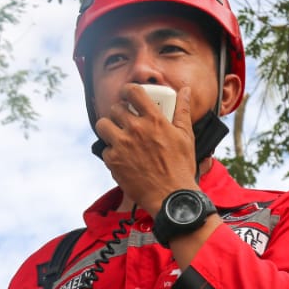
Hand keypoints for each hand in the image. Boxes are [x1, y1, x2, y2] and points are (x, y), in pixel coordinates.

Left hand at [94, 84, 197, 213]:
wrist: (171, 197)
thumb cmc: (181, 167)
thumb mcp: (186, 136)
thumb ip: (182, 110)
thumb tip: (185, 91)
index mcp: (154, 120)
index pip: (132, 92)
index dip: (127, 90)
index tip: (127, 95)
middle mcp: (135, 130)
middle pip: (115, 108)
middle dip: (119, 112)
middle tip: (125, 120)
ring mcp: (122, 146)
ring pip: (102, 125)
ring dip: (109, 127)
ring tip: (117, 134)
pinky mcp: (113, 162)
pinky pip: (105, 149)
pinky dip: (112, 152)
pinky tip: (122, 156)